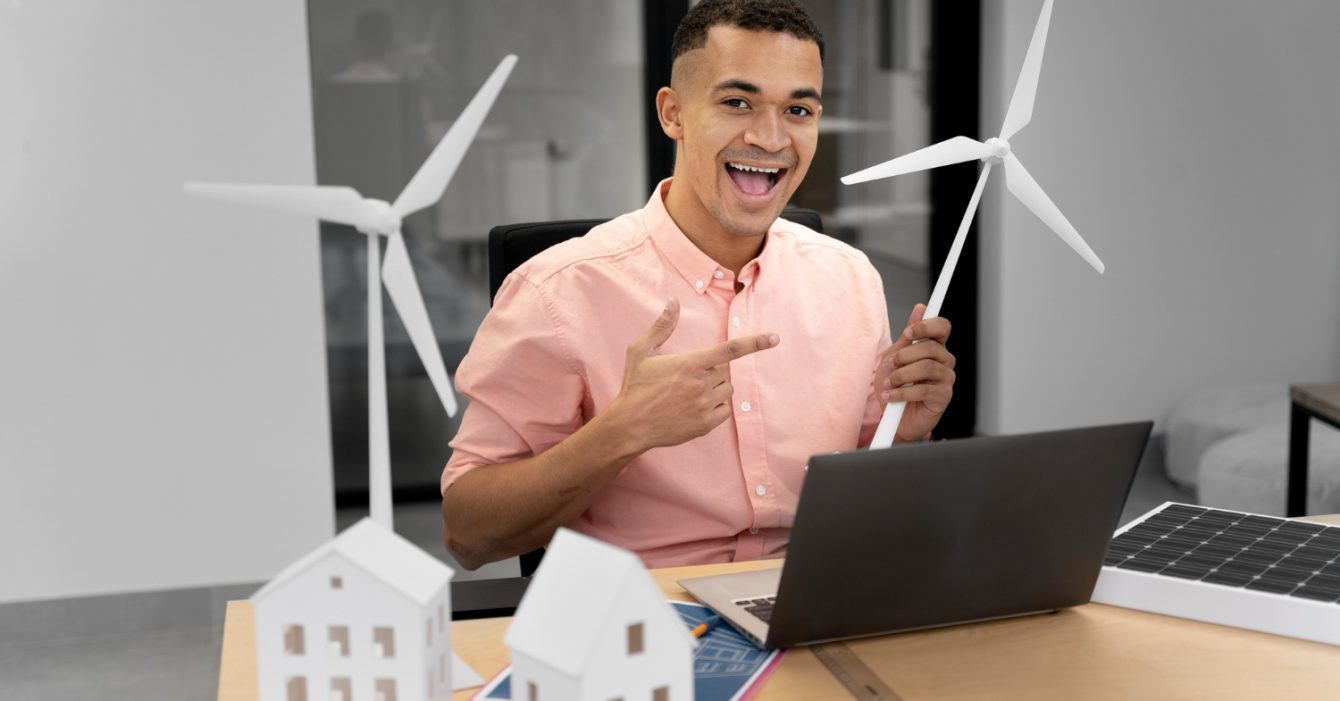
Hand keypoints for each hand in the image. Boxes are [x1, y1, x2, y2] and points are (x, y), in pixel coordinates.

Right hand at [608, 299, 779, 451]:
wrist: (630, 425)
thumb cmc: (635, 386)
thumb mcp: (640, 351)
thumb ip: (661, 326)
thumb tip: (673, 301)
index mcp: (690, 364)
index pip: (731, 350)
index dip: (755, 342)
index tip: (775, 338)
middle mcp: (701, 385)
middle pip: (726, 371)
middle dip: (713, 370)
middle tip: (688, 376)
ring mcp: (705, 406)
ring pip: (727, 389)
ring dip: (716, 387)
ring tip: (689, 392)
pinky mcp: (706, 425)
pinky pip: (725, 410)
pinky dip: (716, 406)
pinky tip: (694, 406)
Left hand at [874, 304, 954, 441]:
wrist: (892, 417)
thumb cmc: (895, 385)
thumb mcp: (895, 357)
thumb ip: (907, 337)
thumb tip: (920, 308)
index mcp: (934, 347)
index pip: (942, 327)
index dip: (927, 325)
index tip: (908, 332)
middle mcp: (944, 361)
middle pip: (932, 347)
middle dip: (906, 355)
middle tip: (891, 364)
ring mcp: (946, 379)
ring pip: (928, 367)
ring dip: (902, 374)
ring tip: (889, 383)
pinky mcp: (943, 397)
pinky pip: (924, 389)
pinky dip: (903, 393)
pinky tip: (892, 397)